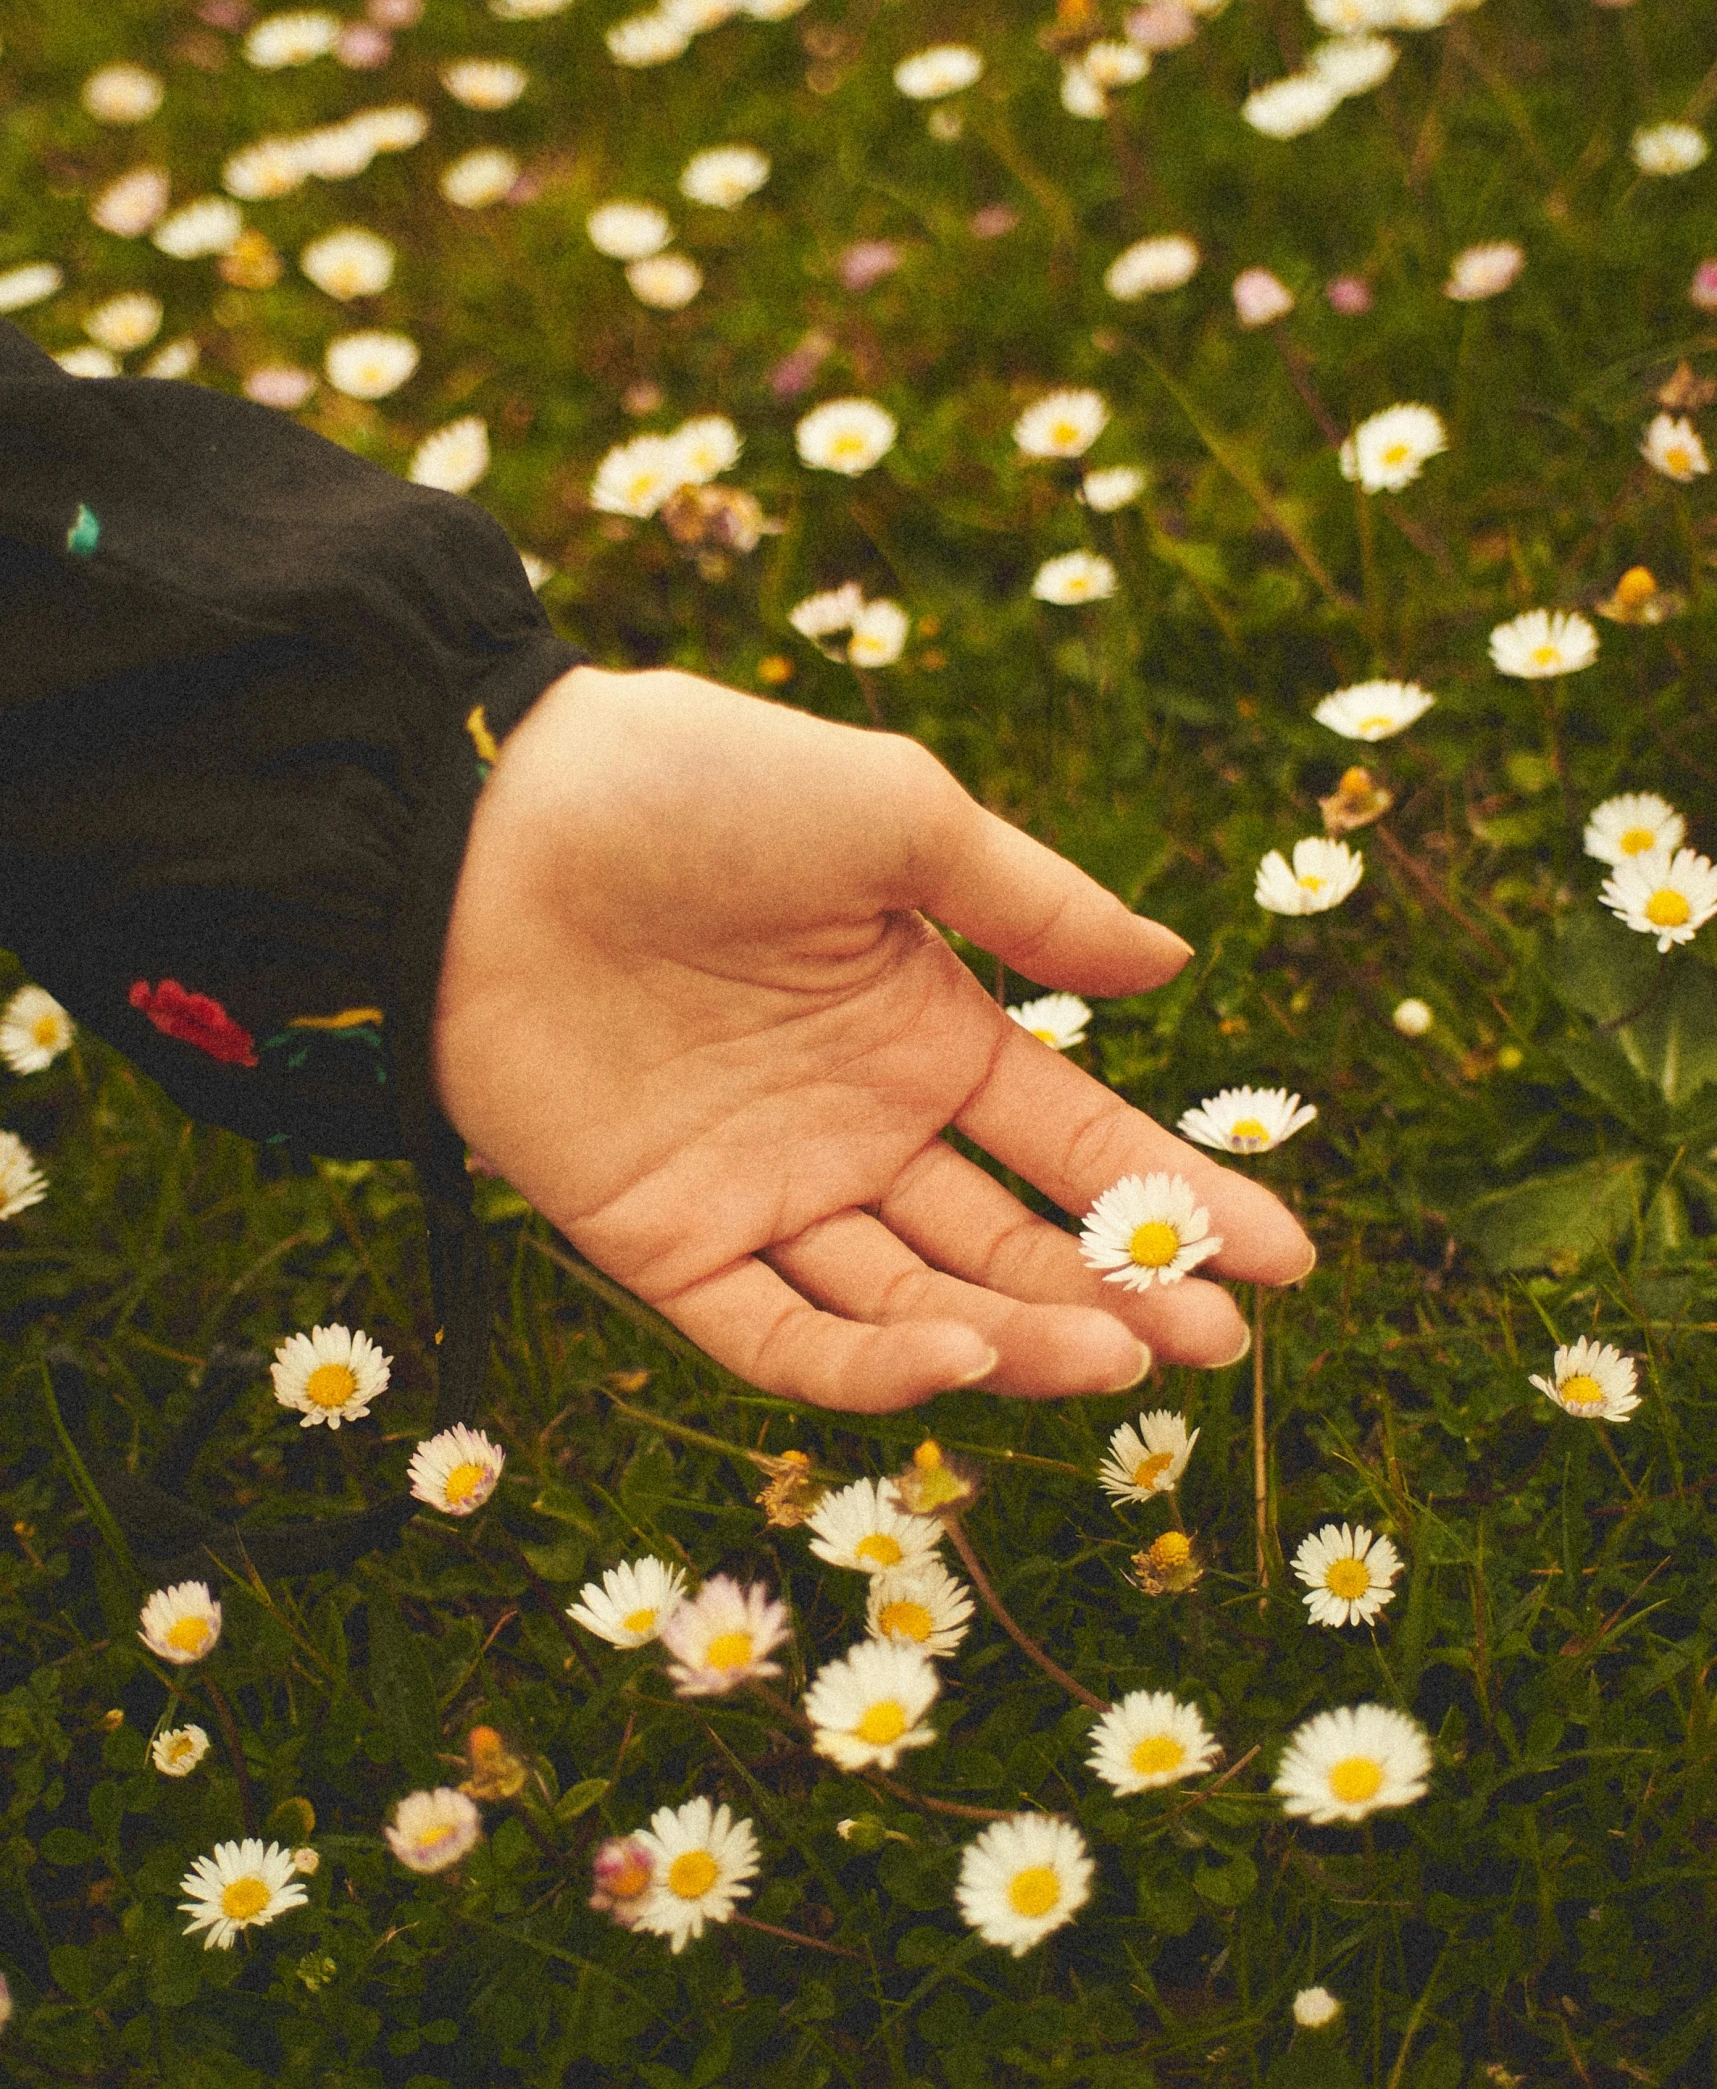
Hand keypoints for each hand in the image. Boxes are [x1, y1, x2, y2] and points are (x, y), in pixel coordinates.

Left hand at [432, 668, 1314, 1411]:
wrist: (492, 819)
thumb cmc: (699, 787)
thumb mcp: (893, 814)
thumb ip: (1033, 904)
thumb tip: (1175, 968)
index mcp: (924, 1028)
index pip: (1078, 1142)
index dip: (1182, 1201)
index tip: (1291, 1260)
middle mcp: (858, 1125)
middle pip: (1011, 1241)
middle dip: (1117, 1294)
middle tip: (1214, 1343)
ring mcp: (764, 1191)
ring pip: (912, 1301)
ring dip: (1015, 1338)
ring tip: (1117, 1358)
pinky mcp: (662, 1241)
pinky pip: (776, 1331)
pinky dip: (866, 1359)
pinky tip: (958, 1356)